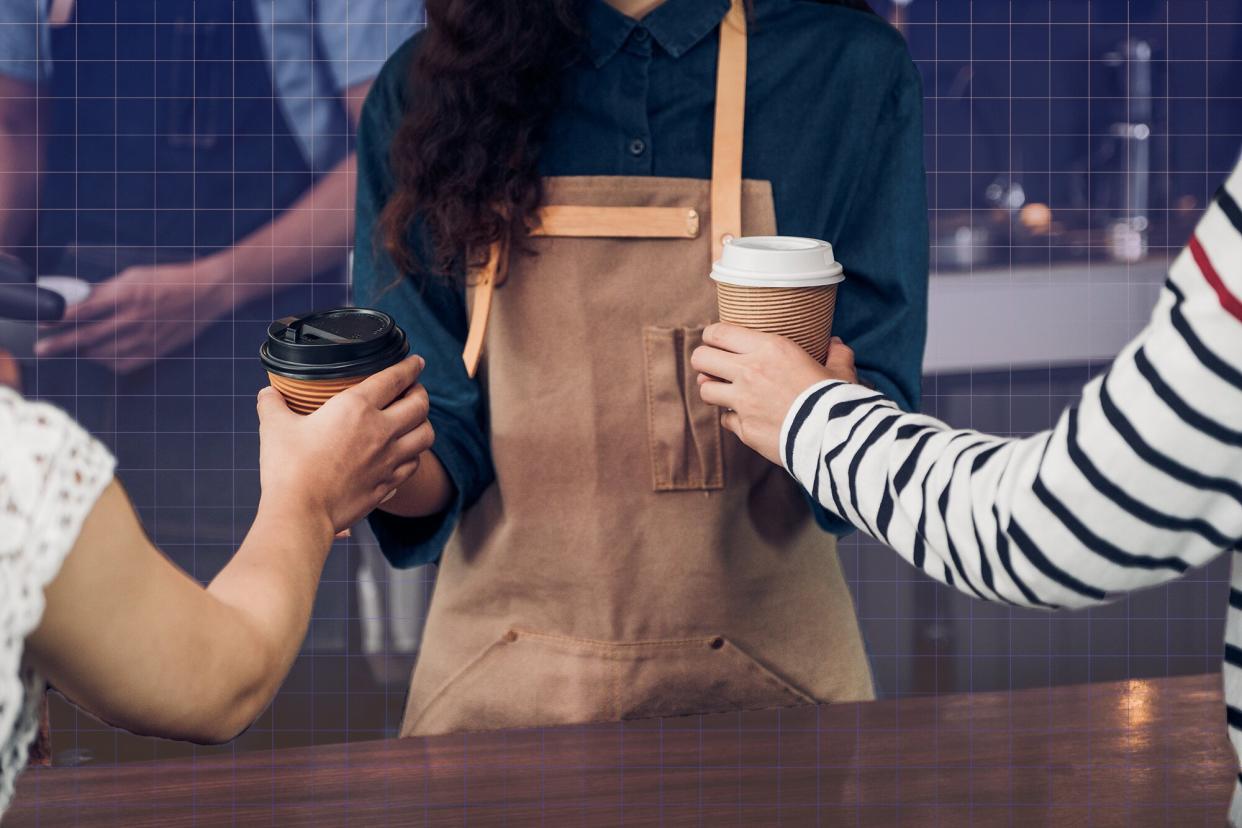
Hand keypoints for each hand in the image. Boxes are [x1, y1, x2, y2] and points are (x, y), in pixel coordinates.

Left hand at [35, 260, 228, 372]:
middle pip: (87, 337)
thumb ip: (107, 290)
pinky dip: (107, 363)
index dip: (59, 319)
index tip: (42, 322)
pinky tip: (102, 356)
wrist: (205, 294)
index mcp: (127, 295)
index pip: (84, 311)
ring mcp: (145, 338)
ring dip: (83, 353)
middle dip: (60, 344)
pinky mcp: (155, 351)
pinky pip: (123, 364)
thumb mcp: (135, 276)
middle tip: (42, 348)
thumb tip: (81, 301)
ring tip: (74, 349)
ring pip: (103, 354)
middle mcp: (134, 319)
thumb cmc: (170, 280)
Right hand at [255, 356, 434, 533]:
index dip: (410, 366)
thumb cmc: (289, 468)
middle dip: (421, 392)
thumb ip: (272, 404)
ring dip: (424, 424)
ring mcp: (388, 459)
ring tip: (415, 421)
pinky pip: (414, 464)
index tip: (417, 361)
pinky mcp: (387, 483)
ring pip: (426, 435)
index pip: (394, 378)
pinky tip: (405, 453)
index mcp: (356, 408)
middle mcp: (380, 431)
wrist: (301, 513)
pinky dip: (414, 455)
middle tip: (414, 390)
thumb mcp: (275, 427)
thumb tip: (268, 393)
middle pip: (420, 404)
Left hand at [691, 323, 857, 465]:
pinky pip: (725, 419)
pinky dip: (732, 418)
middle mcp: (750, 371)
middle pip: (700, 358)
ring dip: (713, 390)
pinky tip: (747, 418)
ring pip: (704, 389)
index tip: (716, 340)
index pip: (719, 333)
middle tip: (715, 366)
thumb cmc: (837, 399)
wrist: (833, 436)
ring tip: (726, 392)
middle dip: (704, 361)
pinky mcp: (743, 428)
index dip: (712, 336)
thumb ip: (837, 354)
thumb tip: (836, 344)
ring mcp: (743, 401)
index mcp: (770, 349)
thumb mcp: (841, 371)